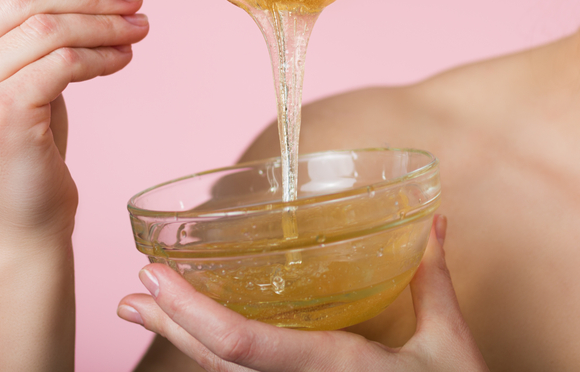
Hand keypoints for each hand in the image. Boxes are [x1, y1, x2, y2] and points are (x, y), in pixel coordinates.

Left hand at [117, 216, 488, 371]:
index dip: (189, 312)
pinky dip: (215, 356)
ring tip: (145, 307)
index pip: (242, 343)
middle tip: (131, 290)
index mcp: (332, 367)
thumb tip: (433, 221)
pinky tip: (201, 338)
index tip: (153, 277)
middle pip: (217, 362)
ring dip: (181, 340)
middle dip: (168, 324)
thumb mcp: (449, 343)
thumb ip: (432, 279)